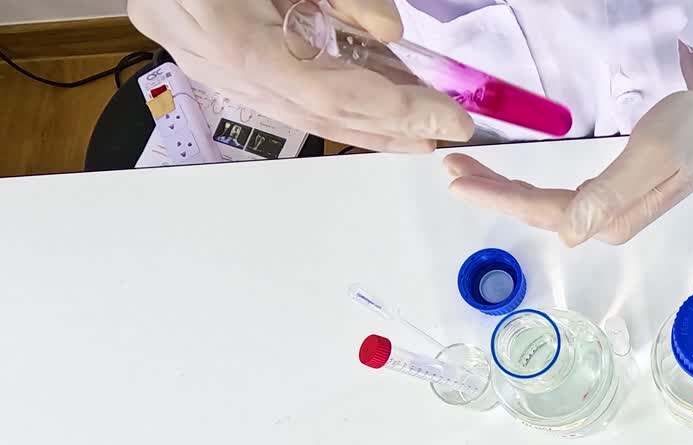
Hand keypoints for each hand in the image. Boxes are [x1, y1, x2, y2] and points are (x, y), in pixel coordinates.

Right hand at [127, 0, 474, 150]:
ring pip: (294, 108)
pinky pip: (278, 89)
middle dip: (386, 126)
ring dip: (361, 121)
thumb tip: (389, 30)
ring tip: (418, 127)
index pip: (322, 89)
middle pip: (311, 111)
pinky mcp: (209, 52)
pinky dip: (329, 97)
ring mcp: (201, 57)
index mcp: (220, 23)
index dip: (392, 111)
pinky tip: (373, 103)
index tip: (448, 120)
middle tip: (444, 129)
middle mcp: (205, 53)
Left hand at [445, 65, 692, 245]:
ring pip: (545, 207)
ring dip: (505, 191)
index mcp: (613, 219)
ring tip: (468, 171)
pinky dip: (526, 189)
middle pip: (537, 213)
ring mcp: (610, 211)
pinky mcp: (613, 195)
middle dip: (492, 193)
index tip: (458, 179)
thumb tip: (570, 233)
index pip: (544, 213)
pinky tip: (511, 183)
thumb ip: (611, 194)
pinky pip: (558, 198)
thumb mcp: (653, 155)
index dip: (498, 197)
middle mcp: (607, 223)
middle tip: (451, 169)